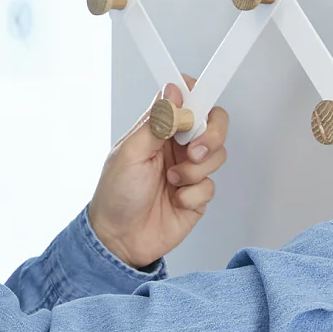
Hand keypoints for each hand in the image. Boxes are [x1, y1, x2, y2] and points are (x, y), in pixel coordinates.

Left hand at [87, 81, 229, 267]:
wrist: (119, 239)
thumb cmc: (116, 196)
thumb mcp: (130, 152)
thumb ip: (156, 122)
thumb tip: (173, 92)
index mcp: (158, 129)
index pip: (188, 99)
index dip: (198, 97)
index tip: (195, 110)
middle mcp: (176, 146)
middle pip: (213, 123)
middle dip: (211, 135)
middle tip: (192, 151)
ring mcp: (189, 169)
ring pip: (216, 154)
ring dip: (195, 170)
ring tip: (173, 181)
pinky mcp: (197, 194)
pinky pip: (211, 186)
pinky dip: (193, 194)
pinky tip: (175, 200)